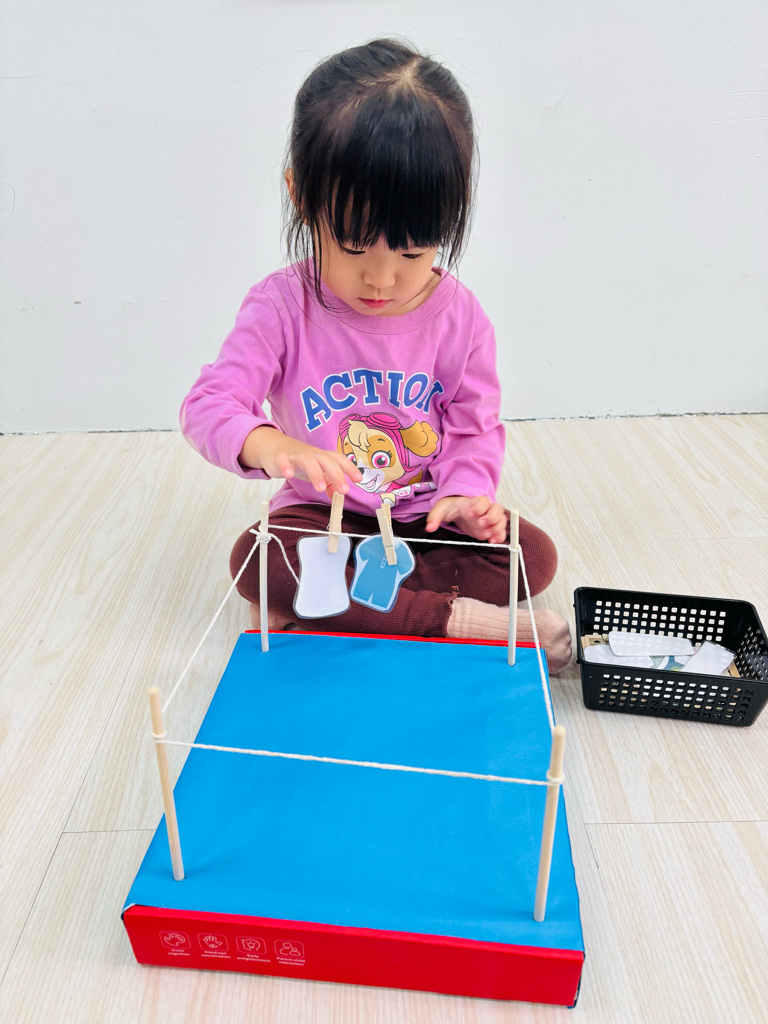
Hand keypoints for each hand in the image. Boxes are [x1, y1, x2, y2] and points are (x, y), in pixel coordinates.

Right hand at [240, 426, 361, 493]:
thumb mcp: (317, 471)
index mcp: (323, 457)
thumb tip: (338, 496)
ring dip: (315, 473)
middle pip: (327, 460)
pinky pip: (282, 460)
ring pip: (307, 460)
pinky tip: (289, 475)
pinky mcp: (280, 458)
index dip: (349, 468)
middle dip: (337, 474)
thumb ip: (329, 483)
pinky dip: (286, 466)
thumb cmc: (301, 462)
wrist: (276, 448)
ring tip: (320, 488)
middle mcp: (312, 454)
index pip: (339, 459)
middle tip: (344, 491)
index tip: (358, 480)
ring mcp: (296, 455)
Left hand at [425, 495, 507, 542]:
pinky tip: (492, 541)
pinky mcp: (492, 529)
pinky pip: (501, 532)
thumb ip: (435, 517)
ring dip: (496, 528)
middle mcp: (486, 509)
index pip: (482, 501)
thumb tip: (429, 528)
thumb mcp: (441, 509)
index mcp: (474, 502)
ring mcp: (491, 519)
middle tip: (480, 524)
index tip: (470, 514)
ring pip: (501, 521)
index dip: (479, 507)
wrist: (460, 511)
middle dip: (491, 517)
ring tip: (487, 535)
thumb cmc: (453, 508)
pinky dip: (499, 537)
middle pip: (497, 509)